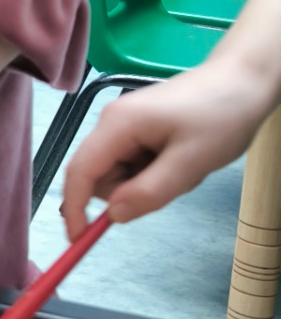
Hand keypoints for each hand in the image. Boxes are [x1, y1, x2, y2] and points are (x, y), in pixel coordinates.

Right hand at [61, 61, 269, 237]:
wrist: (245, 79)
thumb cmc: (220, 116)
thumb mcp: (190, 162)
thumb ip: (149, 192)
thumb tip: (113, 216)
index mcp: (117, 125)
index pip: (80, 172)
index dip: (74, 208)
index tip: (79, 239)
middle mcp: (112, 122)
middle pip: (100, 175)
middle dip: (130, 192)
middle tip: (173, 184)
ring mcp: (126, 124)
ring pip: (120, 173)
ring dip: (147, 183)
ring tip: (184, 167)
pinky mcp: (140, 128)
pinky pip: (135, 163)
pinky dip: (156, 172)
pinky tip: (182, 159)